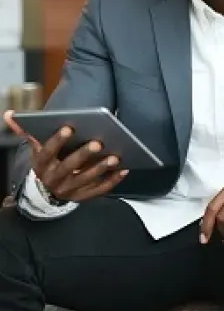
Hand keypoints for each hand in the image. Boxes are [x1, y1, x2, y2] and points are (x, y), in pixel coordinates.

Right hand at [4, 110, 127, 202]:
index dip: (56, 140)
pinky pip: (99, 190)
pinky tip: (124, 170)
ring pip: (86, 179)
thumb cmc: (46, 162)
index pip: (47, 152)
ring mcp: (69, 189)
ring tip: (116, 156)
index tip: (69, 127)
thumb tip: (10, 114)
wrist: (46, 192)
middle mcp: (54, 178)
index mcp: (42, 164)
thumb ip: (26, 131)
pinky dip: (112, 181)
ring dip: (101, 168)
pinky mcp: (83, 196)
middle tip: (99, 142)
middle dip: (83, 155)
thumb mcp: (35, 148)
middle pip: (69, 167)